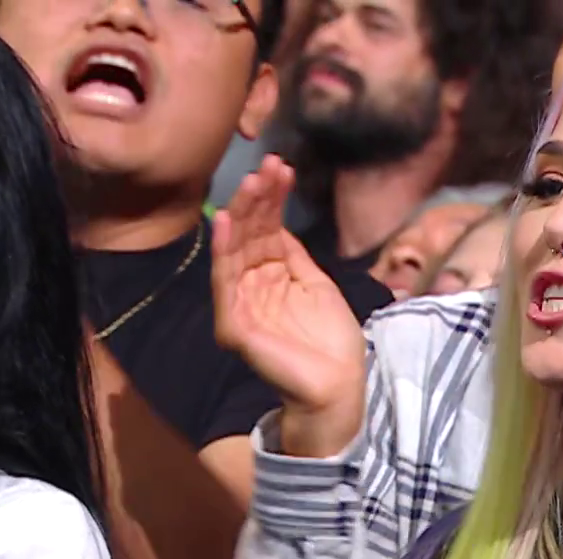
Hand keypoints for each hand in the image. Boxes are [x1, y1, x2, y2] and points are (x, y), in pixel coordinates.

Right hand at [212, 154, 368, 458]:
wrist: (339, 387)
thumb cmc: (332, 342)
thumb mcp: (316, 285)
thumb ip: (294, 256)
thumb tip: (278, 221)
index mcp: (272, 277)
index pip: (266, 230)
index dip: (272, 199)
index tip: (282, 167)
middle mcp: (251, 288)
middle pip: (248, 236)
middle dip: (256, 200)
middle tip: (266, 167)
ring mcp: (240, 306)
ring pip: (234, 252)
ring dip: (241, 215)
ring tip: (250, 183)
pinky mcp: (235, 326)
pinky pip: (225, 284)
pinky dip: (223, 252)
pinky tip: (226, 222)